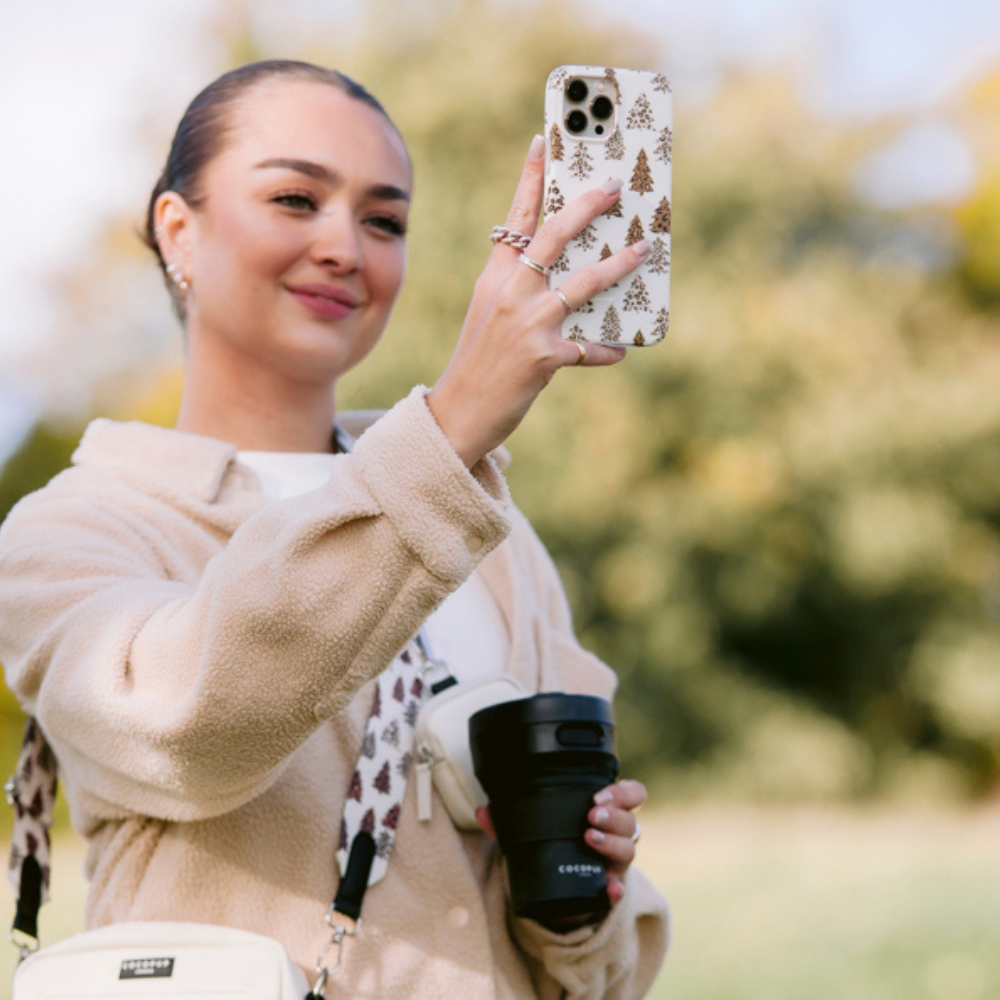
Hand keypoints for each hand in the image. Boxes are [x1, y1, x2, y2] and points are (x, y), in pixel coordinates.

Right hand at [426, 136, 650, 467]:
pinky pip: (589, 347)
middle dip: (588, 205)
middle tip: (614, 185)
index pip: (515, 218)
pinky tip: (621, 350)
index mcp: (494, 278)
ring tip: (645, 248)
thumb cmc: (479, 362)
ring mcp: (528, 322)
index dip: (531, 178)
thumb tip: (571, 279)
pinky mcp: (544, 356)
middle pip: (555, 235)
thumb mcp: (491, 315)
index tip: (544, 140)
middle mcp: (511, 292)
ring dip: (619, 264)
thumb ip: (521, 291)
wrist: (457, 413)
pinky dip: (606, 350)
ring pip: (584, 282)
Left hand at [474, 777, 645, 912]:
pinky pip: (619, 891)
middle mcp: (616, 836)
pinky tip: (608, 889)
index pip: (631, 794)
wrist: (558, 894)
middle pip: (631, 821)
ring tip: (589, 838)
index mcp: (605, 813)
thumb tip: (482, 811)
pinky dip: (615, 890)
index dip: (621, 791)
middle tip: (591, 815)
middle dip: (614, 816)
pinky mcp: (610, 889)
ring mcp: (616, 863)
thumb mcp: (532, 831)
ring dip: (612, 842)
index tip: (597, 796)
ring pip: (629, 849)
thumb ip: (507, 821)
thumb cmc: (553, 847)